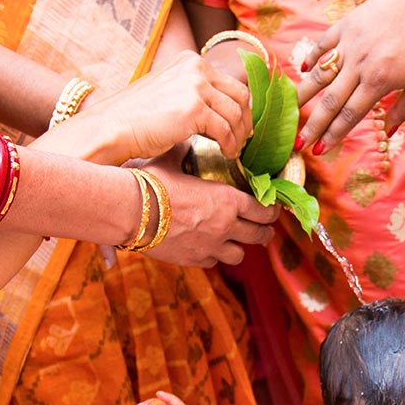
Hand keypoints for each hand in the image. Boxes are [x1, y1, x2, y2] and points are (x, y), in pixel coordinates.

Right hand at [80, 51, 252, 163]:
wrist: (113, 127)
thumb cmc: (138, 116)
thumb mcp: (171, 92)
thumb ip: (196, 94)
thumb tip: (224, 111)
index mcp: (190, 60)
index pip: (230, 82)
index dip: (241, 107)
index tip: (241, 125)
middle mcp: (196, 67)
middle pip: (240, 95)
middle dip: (245, 120)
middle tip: (243, 139)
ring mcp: (196, 86)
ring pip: (235, 114)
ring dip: (238, 136)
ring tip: (232, 150)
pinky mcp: (195, 109)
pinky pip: (225, 130)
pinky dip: (229, 145)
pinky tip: (225, 153)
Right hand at [138, 152, 278, 266]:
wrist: (131, 212)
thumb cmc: (151, 183)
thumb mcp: (171, 162)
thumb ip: (183, 154)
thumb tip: (183, 142)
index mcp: (227, 199)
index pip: (263, 210)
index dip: (272, 212)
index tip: (273, 210)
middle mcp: (225, 225)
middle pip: (259, 236)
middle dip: (264, 232)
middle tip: (264, 230)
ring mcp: (211, 246)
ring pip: (240, 255)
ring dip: (240, 248)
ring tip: (237, 243)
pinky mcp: (194, 259)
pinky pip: (214, 262)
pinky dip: (214, 256)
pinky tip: (209, 249)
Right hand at [295, 0, 404, 150]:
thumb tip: (388, 132)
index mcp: (379, 81)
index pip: (350, 115)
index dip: (333, 135)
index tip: (319, 151)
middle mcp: (359, 64)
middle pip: (330, 101)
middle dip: (313, 125)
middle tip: (298, 143)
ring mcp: (350, 42)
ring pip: (320, 72)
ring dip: (303, 94)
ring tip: (289, 110)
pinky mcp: (347, 24)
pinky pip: (323, 43)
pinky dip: (311, 56)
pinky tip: (301, 70)